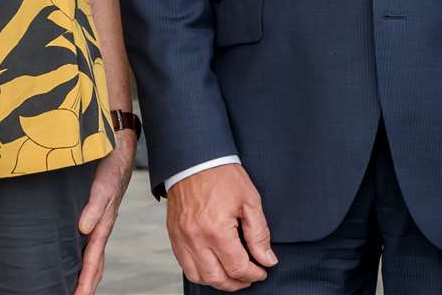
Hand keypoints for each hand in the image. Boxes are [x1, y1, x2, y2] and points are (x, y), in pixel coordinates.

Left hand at [74, 133, 137, 294]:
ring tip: (79, 288)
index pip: (94, 258)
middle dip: (88, 282)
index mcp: (103, 223)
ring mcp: (99, 218)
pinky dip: (85, 253)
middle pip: (96, 261)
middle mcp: (101, 224)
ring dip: (88, 272)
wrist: (118, 144)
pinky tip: (77, 256)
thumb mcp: (103, 185)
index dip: (86, 279)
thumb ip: (94, 207)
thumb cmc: (112, 164)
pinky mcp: (96, 209)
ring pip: (93, 252)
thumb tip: (84, 229)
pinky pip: (90, 238)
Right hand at [166, 163, 277, 291]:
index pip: (237, 267)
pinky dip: (200, 271)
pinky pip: (184, 265)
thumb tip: (267, 259)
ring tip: (232, 274)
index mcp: (216, 230)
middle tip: (249, 277)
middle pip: (217, 278)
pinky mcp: (174, 236)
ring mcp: (181, 239)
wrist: (194, 159)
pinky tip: (213, 264)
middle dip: (237, 283)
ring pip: (198, 276)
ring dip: (217, 281)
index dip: (254, 273)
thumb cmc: (222, 175)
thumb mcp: (250, 201)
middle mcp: (195, 239)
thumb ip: (259, 234)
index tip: (262, 270)